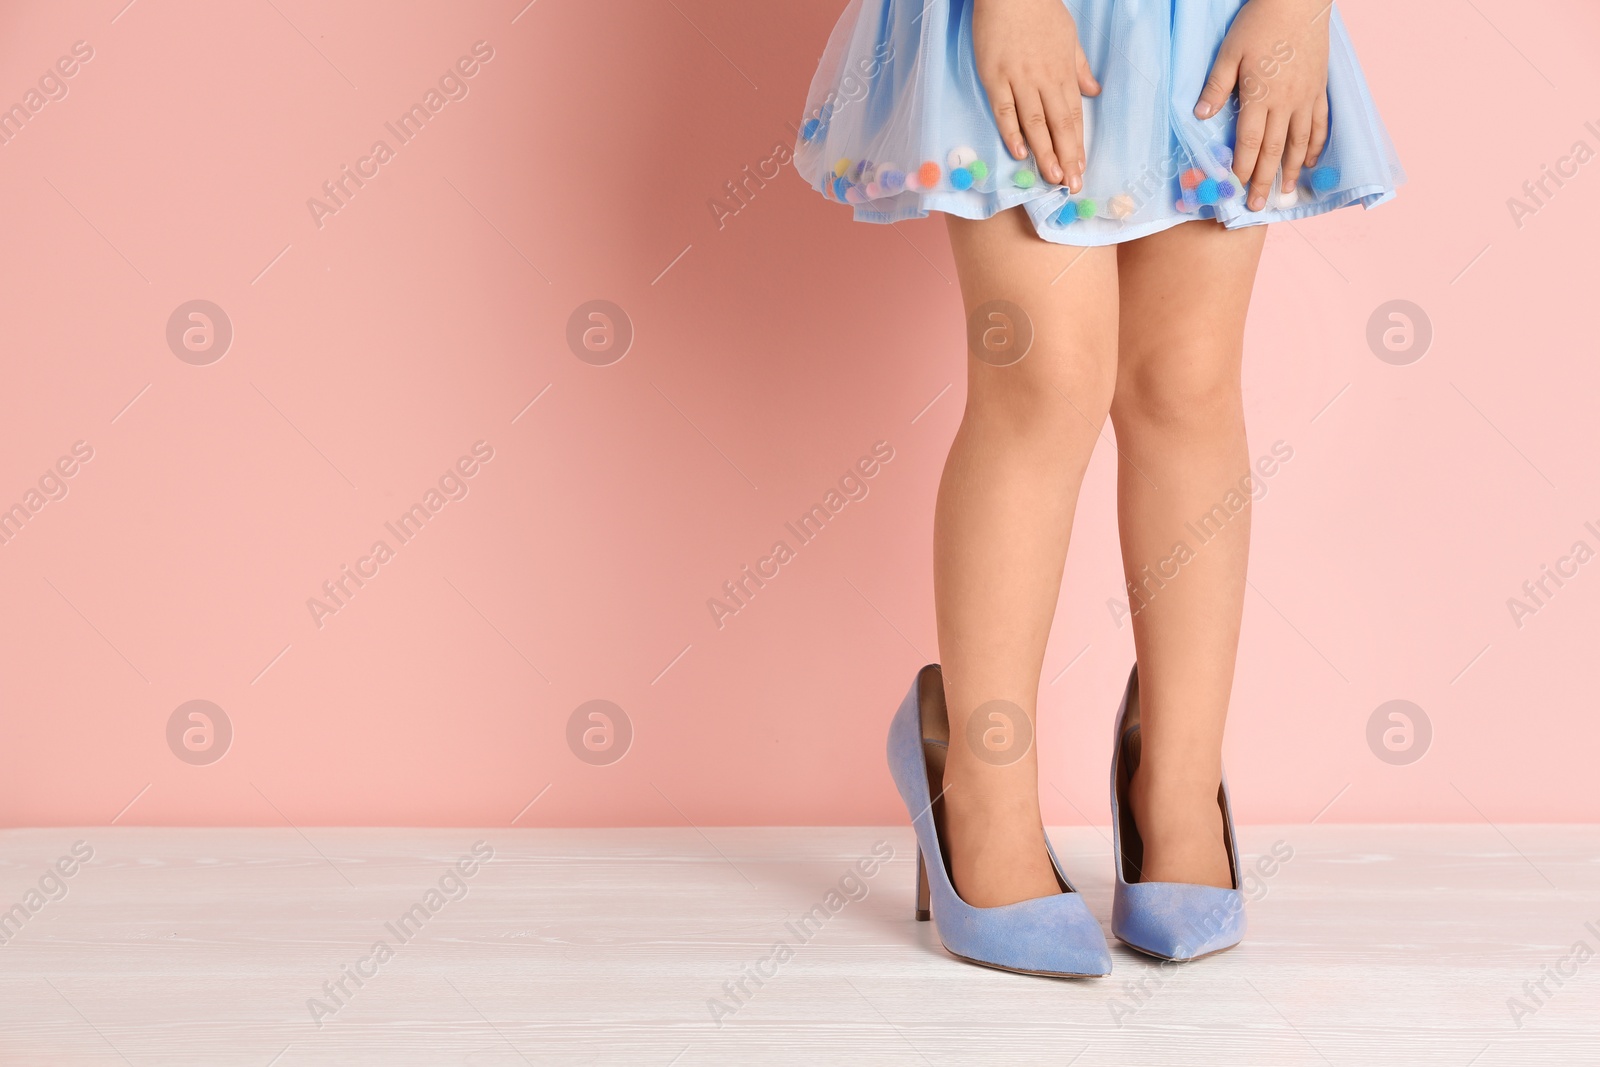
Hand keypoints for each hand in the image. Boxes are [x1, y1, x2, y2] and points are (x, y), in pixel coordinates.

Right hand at [973, 0, 1099, 192]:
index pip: (1073, 116)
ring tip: (1052, 178)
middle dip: (1067, 157)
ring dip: (1045, 152)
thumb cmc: (1040, 10)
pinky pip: (1004, 109)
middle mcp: (1043, 80)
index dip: (1078, 145)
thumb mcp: (1069, 36)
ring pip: (1034, 122)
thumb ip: (1080, 67)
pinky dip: (1011, 131)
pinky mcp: (994, 76)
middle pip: (1058, 125)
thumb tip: (1094, 91)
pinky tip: (1020, 152)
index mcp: (1062, 72)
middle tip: (1071, 186)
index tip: (1081, 170)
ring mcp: (1018, 79)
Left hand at [1195, 0, 1330, 210]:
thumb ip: (1217, 86)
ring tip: (1287, 192)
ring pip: (1300, 142)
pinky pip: (1321, 123)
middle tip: (1259, 205)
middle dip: (1265, 180)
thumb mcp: (1230, 52)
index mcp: (1260, 96)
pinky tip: (1310, 161)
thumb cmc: (1259, 24)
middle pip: (1274, 150)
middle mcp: (1286, 102)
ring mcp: (1306, 97)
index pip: (1250, 142)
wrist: (1299, 1)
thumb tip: (1201, 115)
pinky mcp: (1319, 88)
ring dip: (1292, 170)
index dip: (1244, 168)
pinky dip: (1316, 145)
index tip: (1238, 189)